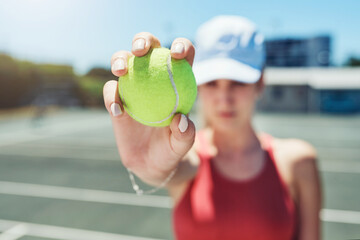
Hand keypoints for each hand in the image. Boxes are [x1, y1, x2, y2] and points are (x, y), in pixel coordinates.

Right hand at [103, 32, 195, 184]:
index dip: (181, 46)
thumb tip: (180, 120)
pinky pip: (110, 90)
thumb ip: (185, 135)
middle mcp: (153, 76)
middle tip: (141, 50)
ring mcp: (132, 85)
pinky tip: (116, 110)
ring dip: (120, 58)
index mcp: (176, 80)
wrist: (149, 162)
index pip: (182, 55)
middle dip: (143, 40)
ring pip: (123, 60)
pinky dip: (110, 95)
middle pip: (148, 48)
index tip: (177, 54)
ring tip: (121, 69)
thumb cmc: (170, 149)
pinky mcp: (115, 98)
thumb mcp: (181, 146)